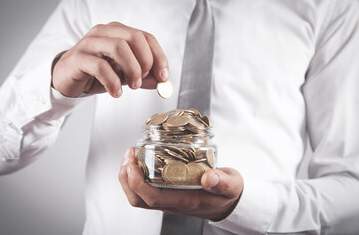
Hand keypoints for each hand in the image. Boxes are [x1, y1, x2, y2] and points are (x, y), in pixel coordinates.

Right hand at [52, 22, 168, 97]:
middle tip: (144, 80)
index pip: (146, 37)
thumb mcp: (125, 75)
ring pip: (118, 47)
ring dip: (132, 69)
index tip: (164, 76)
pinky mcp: (78, 58)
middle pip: (135, 37)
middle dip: (146, 61)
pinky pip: (100, 66)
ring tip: (132, 86)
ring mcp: (90, 43)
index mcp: (119, 32)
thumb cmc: (97, 74)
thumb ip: (144, 77)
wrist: (68, 80)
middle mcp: (105, 32)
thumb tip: (162, 82)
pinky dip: (112, 82)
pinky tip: (115, 93)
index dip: (159, 57)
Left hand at [118, 148, 243, 220]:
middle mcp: (173, 203)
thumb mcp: (231, 185)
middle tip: (129, 154)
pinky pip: (145, 191)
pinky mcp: (168, 195)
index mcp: (185, 201)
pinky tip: (141, 162)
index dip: (136, 181)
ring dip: (128, 177)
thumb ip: (222, 181)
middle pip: (138, 199)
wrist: (230, 203)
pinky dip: (137, 177)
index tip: (133, 161)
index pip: (152, 197)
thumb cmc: (229, 193)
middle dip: (126, 177)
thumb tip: (209, 178)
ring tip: (131, 156)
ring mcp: (169, 200)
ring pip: (139, 197)